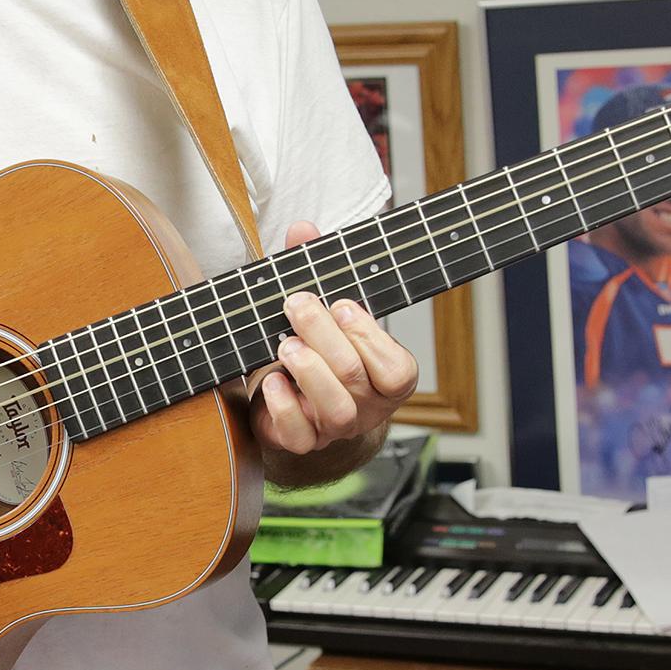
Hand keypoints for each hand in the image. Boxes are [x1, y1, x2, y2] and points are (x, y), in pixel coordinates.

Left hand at [245, 223, 419, 460]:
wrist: (297, 402)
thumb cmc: (318, 348)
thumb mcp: (322, 309)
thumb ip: (315, 269)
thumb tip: (302, 229)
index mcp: (388, 378)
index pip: (397, 369)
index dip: (368, 335)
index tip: (340, 304)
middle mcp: (369, 407)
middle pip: (355, 377)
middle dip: (323, 335)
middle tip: (297, 304)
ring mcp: (336, 428)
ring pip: (335, 410)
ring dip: (308, 370)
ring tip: (286, 344)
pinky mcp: (302, 441)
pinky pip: (299, 434)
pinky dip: (284, 406)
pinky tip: (272, 381)